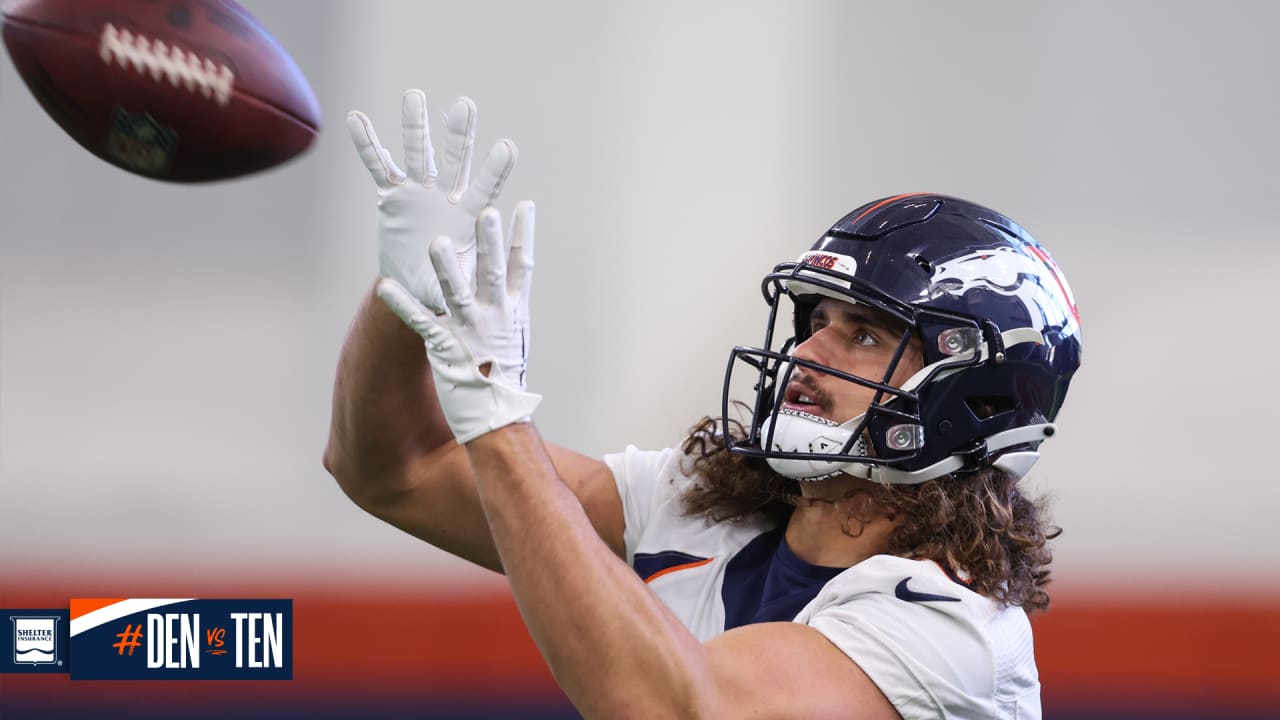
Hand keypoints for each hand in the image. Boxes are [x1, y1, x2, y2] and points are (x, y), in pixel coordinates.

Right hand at [348, 89, 516, 313]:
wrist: (419, 282)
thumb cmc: (446, 284)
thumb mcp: (452, 287)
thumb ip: (451, 283)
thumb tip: (453, 295)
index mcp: (469, 216)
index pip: (485, 189)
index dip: (494, 171)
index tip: (507, 147)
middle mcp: (447, 196)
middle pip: (454, 160)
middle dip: (459, 134)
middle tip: (466, 105)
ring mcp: (419, 191)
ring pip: (417, 153)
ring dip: (415, 126)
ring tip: (414, 96)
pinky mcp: (392, 195)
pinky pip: (378, 165)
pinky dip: (367, 143)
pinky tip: (356, 118)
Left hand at [377, 203, 538, 443]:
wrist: (498, 414)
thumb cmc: (503, 374)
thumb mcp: (514, 333)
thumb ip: (506, 304)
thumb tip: (507, 278)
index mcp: (513, 310)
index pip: (522, 266)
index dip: (523, 235)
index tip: (524, 206)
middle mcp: (495, 316)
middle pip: (492, 273)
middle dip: (489, 243)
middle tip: (485, 212)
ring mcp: (470, 331)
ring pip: (458, 293)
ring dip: (447, 268)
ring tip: (437, 243)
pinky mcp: (445, 347)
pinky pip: (421, 321)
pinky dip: (402, 304)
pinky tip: (385, 286)